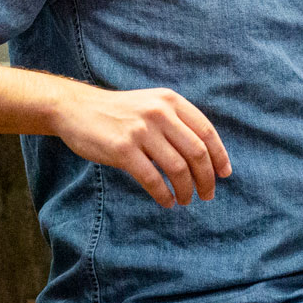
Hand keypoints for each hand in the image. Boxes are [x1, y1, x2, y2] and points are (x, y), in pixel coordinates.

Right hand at [51, 84, 230, 208]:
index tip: (224, 174)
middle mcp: (159, 113)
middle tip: (208, 194)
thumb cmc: (119, 112)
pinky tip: (167, 201)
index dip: (219, 155)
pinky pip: (152, 178)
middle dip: (207, 178)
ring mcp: (141, 131)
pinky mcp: (123, 150)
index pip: (206, 131)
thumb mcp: (152, 104)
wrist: (77, 108)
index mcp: (171, 101)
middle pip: (197, 152)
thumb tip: (205, 155)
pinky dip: (164, 194)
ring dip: (187, 189)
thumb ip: (176, 121)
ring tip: (186, 200)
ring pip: (178, 168)